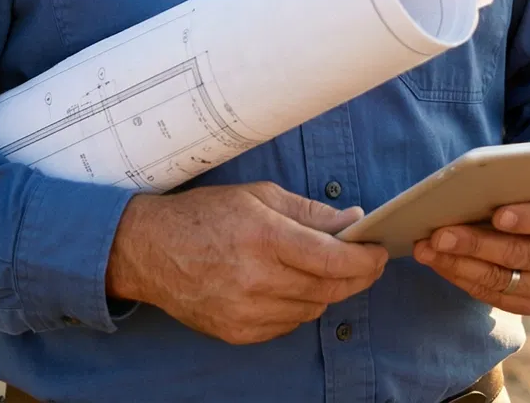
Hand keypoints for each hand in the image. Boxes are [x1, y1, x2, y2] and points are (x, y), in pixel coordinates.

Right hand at [106, 181, 387, 344]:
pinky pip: (287, 324)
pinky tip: (293, 287)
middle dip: (357, 276)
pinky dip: (299, 307)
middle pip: (329, 288)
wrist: (150, 250)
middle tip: (369, 263)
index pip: (332, 259)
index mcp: (265, 238)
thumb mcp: (259, 197)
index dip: (365, 259)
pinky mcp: (237, 332)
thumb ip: (310, 211)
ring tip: (327, 270)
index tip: (380, 251)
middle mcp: (257, 279)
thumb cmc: (205, 215)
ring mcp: (246, 312)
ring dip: (328, 291)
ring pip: (312, 309)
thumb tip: (353, 219)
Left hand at [412, 197, 529, 315]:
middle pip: (519, 254)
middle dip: (474, 244)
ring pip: (500, 279)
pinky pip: (492, 295)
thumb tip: (468, 189)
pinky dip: (462, 278)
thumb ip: (518, 187)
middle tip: (439, 235)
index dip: (529, 219)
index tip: (498, 214)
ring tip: (427, 249)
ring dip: (458, 264)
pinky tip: (439, 263)